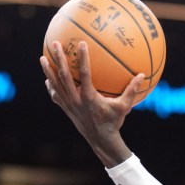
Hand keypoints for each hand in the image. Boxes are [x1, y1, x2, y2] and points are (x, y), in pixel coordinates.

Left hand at [40, 40, 140, 166]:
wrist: (100, 140)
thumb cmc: (113, 122)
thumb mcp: (124, 107)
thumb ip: (132, 91)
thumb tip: (142, 75)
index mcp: (89, 97)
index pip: (84, 74)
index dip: (82, 58)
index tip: (81, 43)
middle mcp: (76, 100)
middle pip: (64, 76)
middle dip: (59, 59)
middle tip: (56, 44)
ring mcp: (69, 105)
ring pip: (55, 85)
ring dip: (48, 71)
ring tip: (42, 58)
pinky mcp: (66, 109)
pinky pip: (55, 96)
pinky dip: (51, 87)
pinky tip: (48, 79)